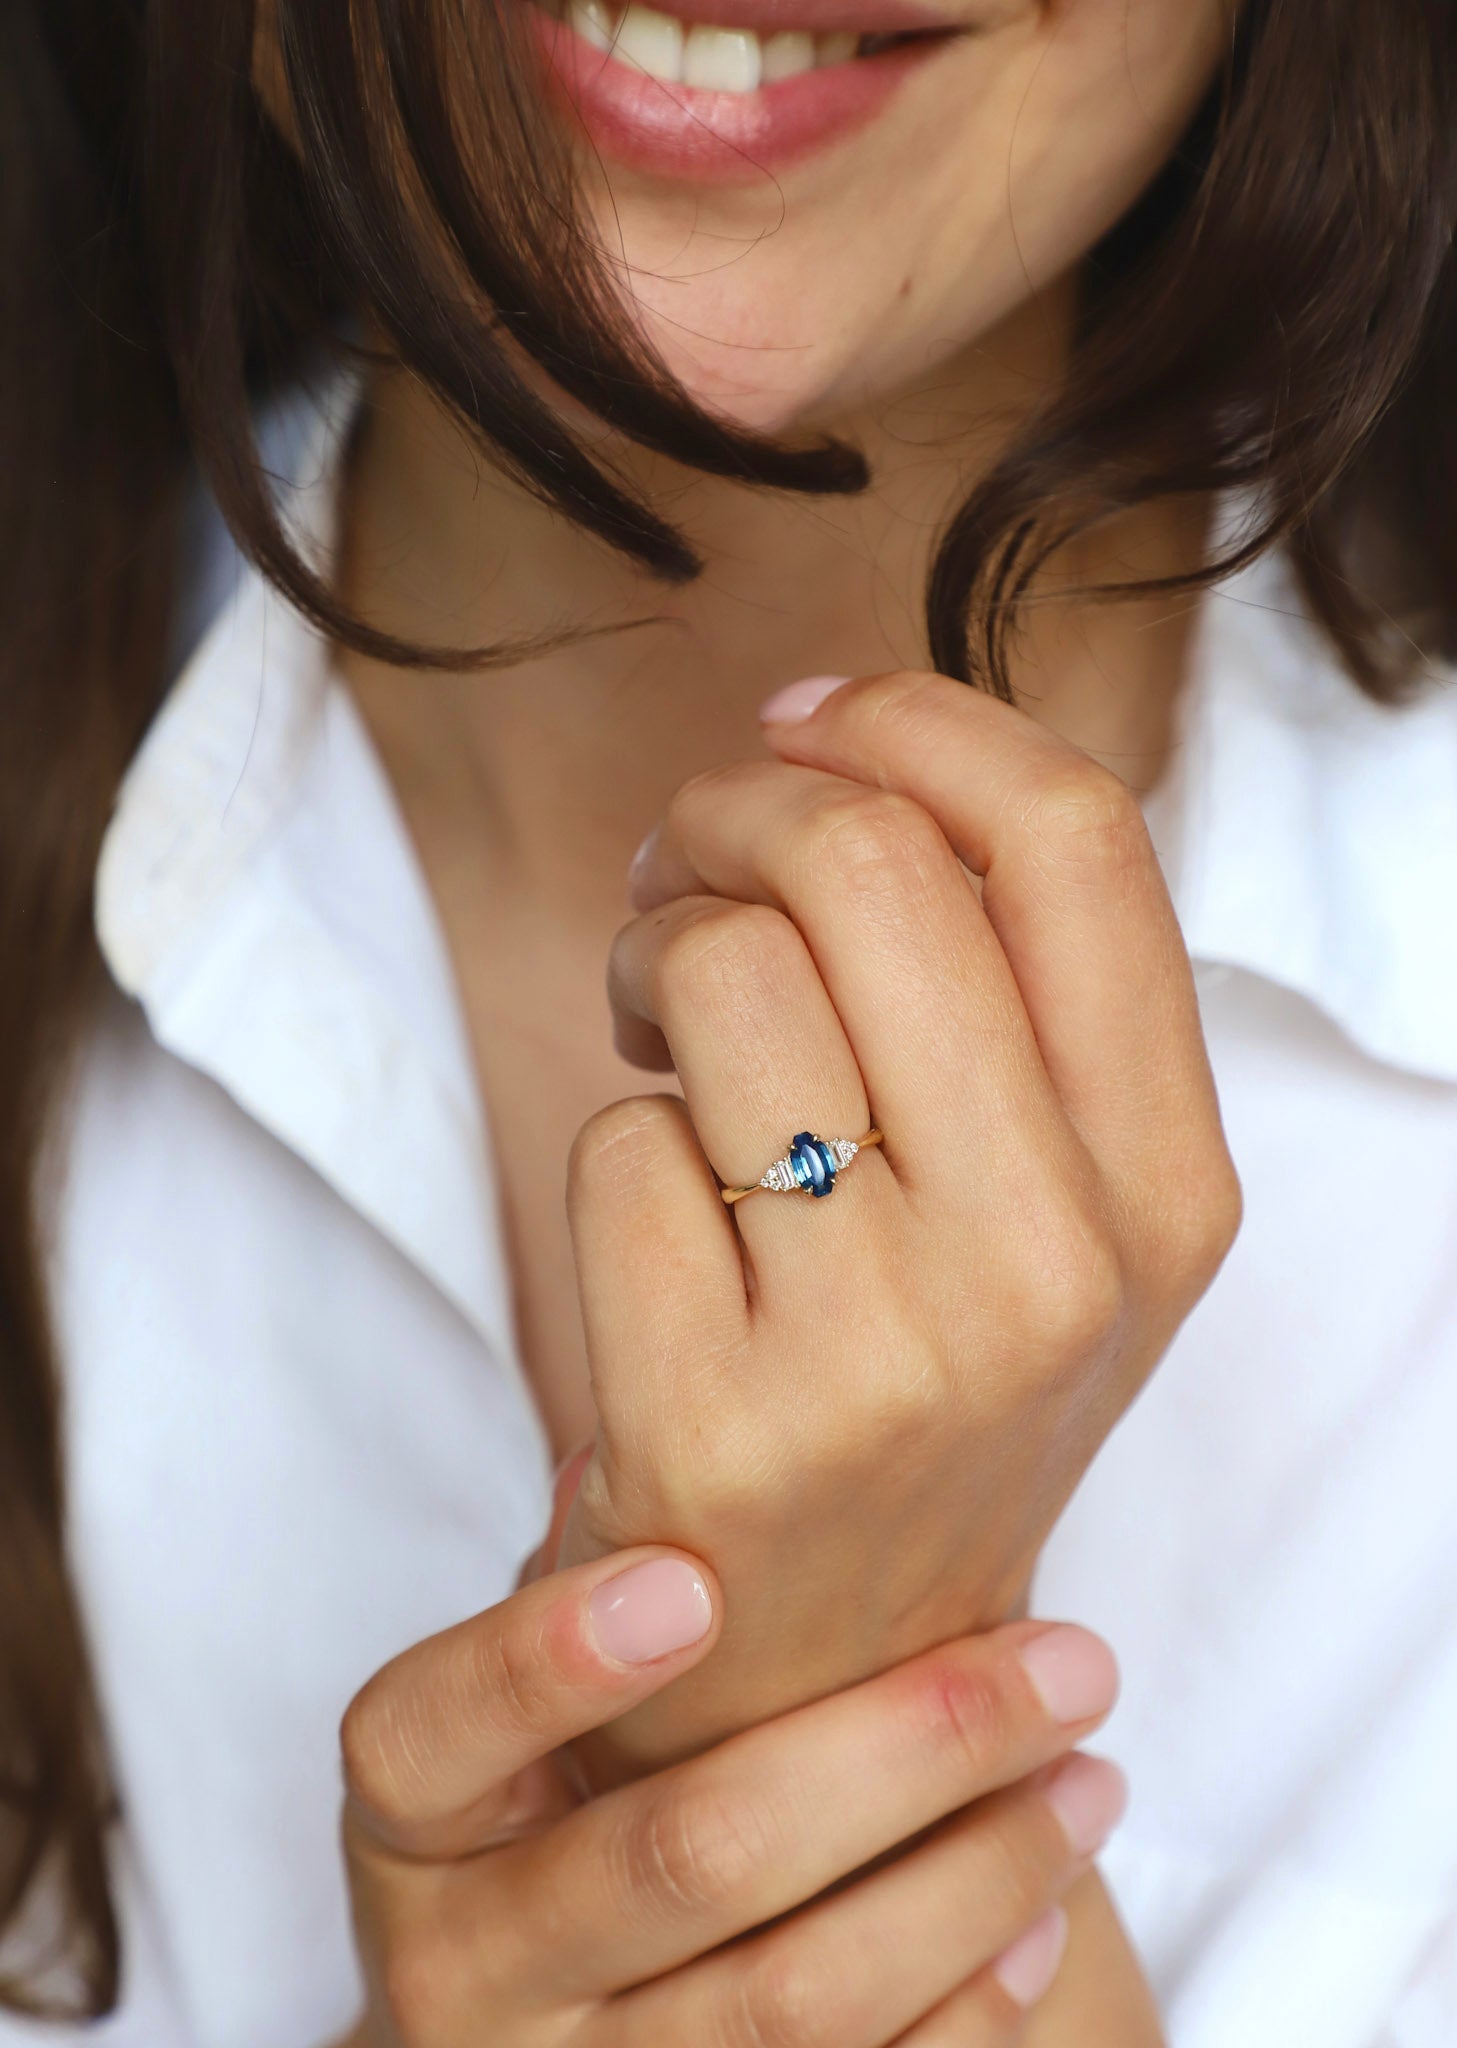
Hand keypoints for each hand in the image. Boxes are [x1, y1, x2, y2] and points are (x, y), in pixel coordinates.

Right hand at [335, 1518, 1124, 2044]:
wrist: (552, 2042)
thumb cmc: (570, 1814)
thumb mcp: (543, 1716)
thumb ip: (598, 1587)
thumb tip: (720, 1414)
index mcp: (411, 1824)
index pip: (429, 1731)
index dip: (547, 1658)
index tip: (694, 1577)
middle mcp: (456, 1973)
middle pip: (683, 1857)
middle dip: (905, 1750)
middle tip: (1070, 1660)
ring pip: (794, 2000)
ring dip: (976, 1879)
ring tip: (1091, 1777)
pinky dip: (968, 2010)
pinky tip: (1043, 1915)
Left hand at [557, 668, 1240, 1778]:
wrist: (827, 1672)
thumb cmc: (921, 1387)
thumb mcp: (1049, 1212)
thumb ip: (1006, 992)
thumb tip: (848, 749)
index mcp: (1167, 1189)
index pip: (1076, 841)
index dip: (916, 724)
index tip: (808, 721)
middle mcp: (1057, 1267)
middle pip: (867, 866)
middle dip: (733, 814)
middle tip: (690, 869)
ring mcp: (890, 1356)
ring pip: (719, 976)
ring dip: (653, 962)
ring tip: (664, 1039)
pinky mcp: (721, 1427)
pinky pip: (617, 1141)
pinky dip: (617, 1144)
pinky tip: (659, 1222)